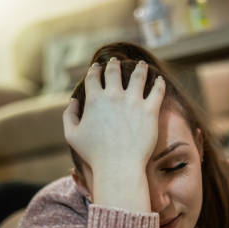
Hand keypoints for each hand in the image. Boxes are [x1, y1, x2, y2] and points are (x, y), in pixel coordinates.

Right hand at [63, 58, 165, 175]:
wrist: (119, 166)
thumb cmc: (94, 155)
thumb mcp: (72, 136)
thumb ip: (69, 116)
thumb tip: (73, 101)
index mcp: (94, 100)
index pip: (93, 77)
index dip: (94, 70)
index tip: (96, 68)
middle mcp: (113, 96)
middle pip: (113, 71)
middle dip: (113, 64)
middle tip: (116, 61)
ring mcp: (133, 102)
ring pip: (138, 76)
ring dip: (139, 68)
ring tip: (141, 65)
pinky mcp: (150, 111)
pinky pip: (157, 91)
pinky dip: (158, 83)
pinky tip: (159, 80)